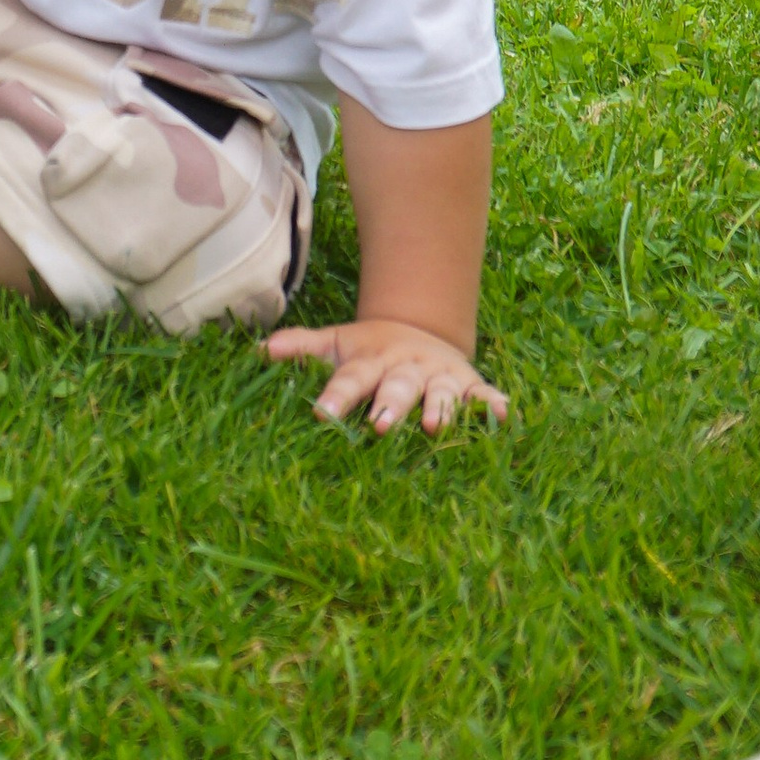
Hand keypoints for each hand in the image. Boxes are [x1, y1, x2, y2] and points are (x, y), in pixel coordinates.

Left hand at [262, 315, 507, 434]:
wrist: (421, 331)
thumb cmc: (370, 351)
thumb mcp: (337, 344)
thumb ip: (302, 347)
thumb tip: (257, 350)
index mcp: (371, 360)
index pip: (350, 378)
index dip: (336, 395)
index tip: (320, 413)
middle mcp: (406, 368)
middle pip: (396, 388)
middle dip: (389, 406)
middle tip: (379, 426)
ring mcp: (439, 377)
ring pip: (440, 394)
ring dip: (439, 409)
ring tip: (434, 427)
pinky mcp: (469, 385)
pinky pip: (483, 395)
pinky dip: (492, 405)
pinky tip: (502, 416)